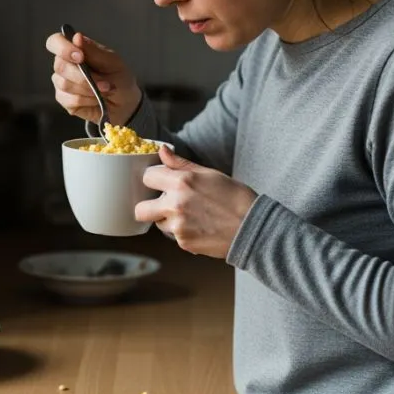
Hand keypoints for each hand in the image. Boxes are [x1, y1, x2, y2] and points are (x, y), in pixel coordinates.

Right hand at [45, 28, 140, 125]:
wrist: (125, 102)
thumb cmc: (119, 77)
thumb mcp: (112, 62)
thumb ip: (93, 51)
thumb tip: (76, 37)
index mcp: (75, 49)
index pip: (55, 42)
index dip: (63, 48)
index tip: (80, 57)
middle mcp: (65, 64)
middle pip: (60, 66)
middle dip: (84, 77)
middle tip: (105, 83)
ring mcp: (62, 82)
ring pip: (65, 84)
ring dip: (89, 89)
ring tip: (106, 90)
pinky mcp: (64, 100)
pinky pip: (70, 100)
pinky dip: (88, 100)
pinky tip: (97, 99)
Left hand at [134, 145, 258, 258]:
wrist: (253, 228)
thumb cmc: (235, 198)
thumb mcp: (209, 174)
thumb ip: (181, 164)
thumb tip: (162, 150)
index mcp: (181, 183)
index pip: (147, 177)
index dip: (154, 179)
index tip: (161, 181)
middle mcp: (175, 205)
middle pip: (140, 209)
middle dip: (149, 206)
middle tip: (163, 204)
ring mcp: (178, 227)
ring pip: (158, 224)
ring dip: (168, 219)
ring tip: (192, 215)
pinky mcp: (184, 243)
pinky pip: (174, 236)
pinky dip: (183, 232)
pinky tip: (200, 226)